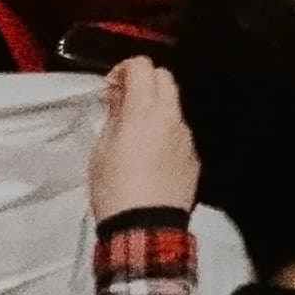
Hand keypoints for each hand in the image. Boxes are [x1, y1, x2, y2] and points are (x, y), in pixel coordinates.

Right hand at [90, 57, 199, 219]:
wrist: (145, 228)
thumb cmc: (115, 191)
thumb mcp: (101, 151)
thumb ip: (112, 116)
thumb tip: (117, 96)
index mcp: (144, 111)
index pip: (142, 66)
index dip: (124, 70)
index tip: (111, 87)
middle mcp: (170, 117)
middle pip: (164, 77)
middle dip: (144, 82)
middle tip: (124, 103)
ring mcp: (185, 136)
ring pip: (173, 106)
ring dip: (156, 108)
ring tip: (135, 134)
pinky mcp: (193, 156)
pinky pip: (179, 133)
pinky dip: (165, 133)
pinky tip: (150, 158)